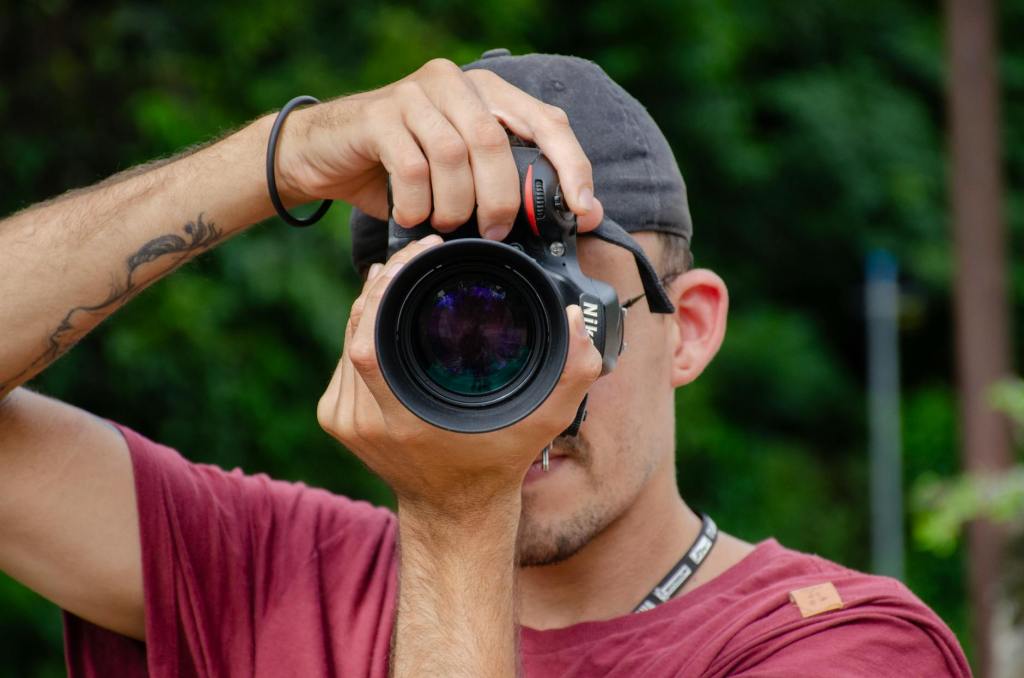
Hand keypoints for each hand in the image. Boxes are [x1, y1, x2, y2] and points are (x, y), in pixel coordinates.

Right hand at [275, 58, 604, 240]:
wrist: (325, 155)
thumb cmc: (400, 169)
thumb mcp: (462, 175)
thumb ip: (509, 184)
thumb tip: (578, 216)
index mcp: (488, 92)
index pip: (547, 120)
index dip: (572, 166)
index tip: (583, 210)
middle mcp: (454, 83)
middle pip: (495, 142)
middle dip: (501, 198)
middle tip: (497, 232)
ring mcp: (413, 94)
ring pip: (453, 154)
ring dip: (454, 204)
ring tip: (445, 223)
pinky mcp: (378, 115)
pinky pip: (411, 167)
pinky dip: (415, 203)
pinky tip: (410, 215)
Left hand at [316, 235, 602, 514]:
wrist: (455, 510)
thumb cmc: (497, 463)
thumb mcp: (545, 422)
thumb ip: (572, 373)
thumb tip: (575, 320)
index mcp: (404, 420)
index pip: (368, 342)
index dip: (385, 290)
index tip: (415, 257)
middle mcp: (365, 421)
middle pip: (354, 328)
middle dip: (382, 283)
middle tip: (414, 256)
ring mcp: (344, 420)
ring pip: (347, 337)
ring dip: (372, 303)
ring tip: (404, 276)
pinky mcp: (334, 418)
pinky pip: (343, 356)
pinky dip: (365, 329)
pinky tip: (389, 317)